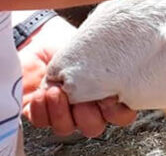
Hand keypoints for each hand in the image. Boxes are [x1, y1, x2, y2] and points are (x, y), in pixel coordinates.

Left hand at [20, 17, 136, 136]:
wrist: (43, 37)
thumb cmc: (75, 42)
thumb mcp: (96, 47)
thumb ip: (110, 59)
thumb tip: (125, 58)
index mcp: (108, 93)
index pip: (122, 115)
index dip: (116, 111)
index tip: (110, 94)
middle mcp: (87, 108)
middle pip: (94, 127)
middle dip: (87, 115)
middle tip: (82, 96)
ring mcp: (63, 112)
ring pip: (66, 128)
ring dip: (62, 113)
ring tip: (56, 92)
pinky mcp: (40, 111)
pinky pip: (41, 122)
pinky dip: (41, 109)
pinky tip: (42, 94)